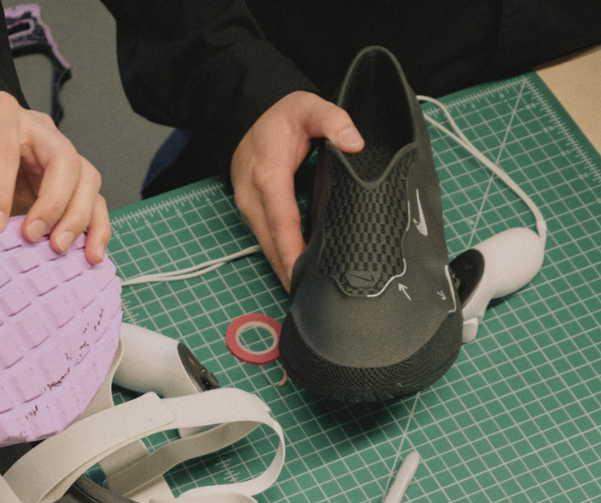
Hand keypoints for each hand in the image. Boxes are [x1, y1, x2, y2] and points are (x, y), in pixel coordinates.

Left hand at [0, 91, 109, 263]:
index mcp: (0, 113)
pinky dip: (96, 228)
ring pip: (87, 178)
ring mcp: (60, 152)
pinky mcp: (71, 179)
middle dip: (53, 203)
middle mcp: (39, 129)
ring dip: (78, 217)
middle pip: (64, 160)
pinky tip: (89, 254)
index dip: (1, 190)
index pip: (7, 149)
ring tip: (58, 248)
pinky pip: (94, 200)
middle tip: (31, 236)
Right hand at [230, 91, 363, 290]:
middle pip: (272, 243)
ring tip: (308, 293)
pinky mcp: (250, 213)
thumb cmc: (281, 118)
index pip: (283, 221)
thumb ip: (333, 120)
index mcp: (268, 175)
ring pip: (266, 246)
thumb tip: (354, 142)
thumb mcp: (307, 106)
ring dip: (284, 269)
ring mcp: (248, 207)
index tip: (303, 276)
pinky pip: (266, 241)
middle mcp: (252, 196)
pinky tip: (297, 273)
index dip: (293, 251)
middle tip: (315, 298)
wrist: (247, 116)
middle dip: (290, 272)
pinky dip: (280, 258)